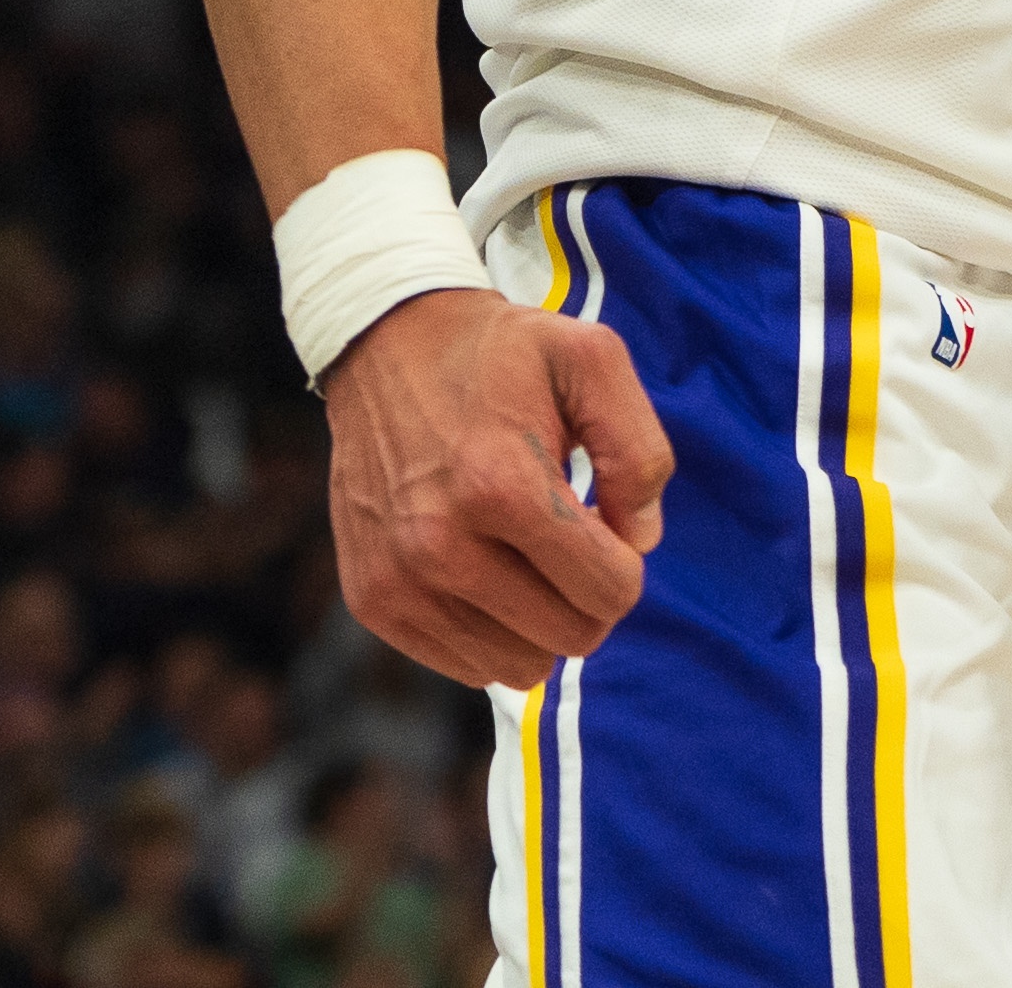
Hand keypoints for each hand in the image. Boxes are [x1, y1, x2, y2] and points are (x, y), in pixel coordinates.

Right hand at [323, 286, 672, 689]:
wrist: (385, 344)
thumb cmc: (501, 353)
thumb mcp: (591, 361)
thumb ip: (639, 450)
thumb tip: (640, 541)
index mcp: (501, 487)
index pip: (611, 591)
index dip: (625, 559)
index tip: (601, 516)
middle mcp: (441, 546)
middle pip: (572, 637)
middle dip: (589, 594)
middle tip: (568, 536)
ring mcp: (399, 581)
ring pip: (519, 666)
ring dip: (540, 619)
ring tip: (524, 551)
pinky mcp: (371, 600)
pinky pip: (465, 665)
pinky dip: (490, 629)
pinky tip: (483, 566)